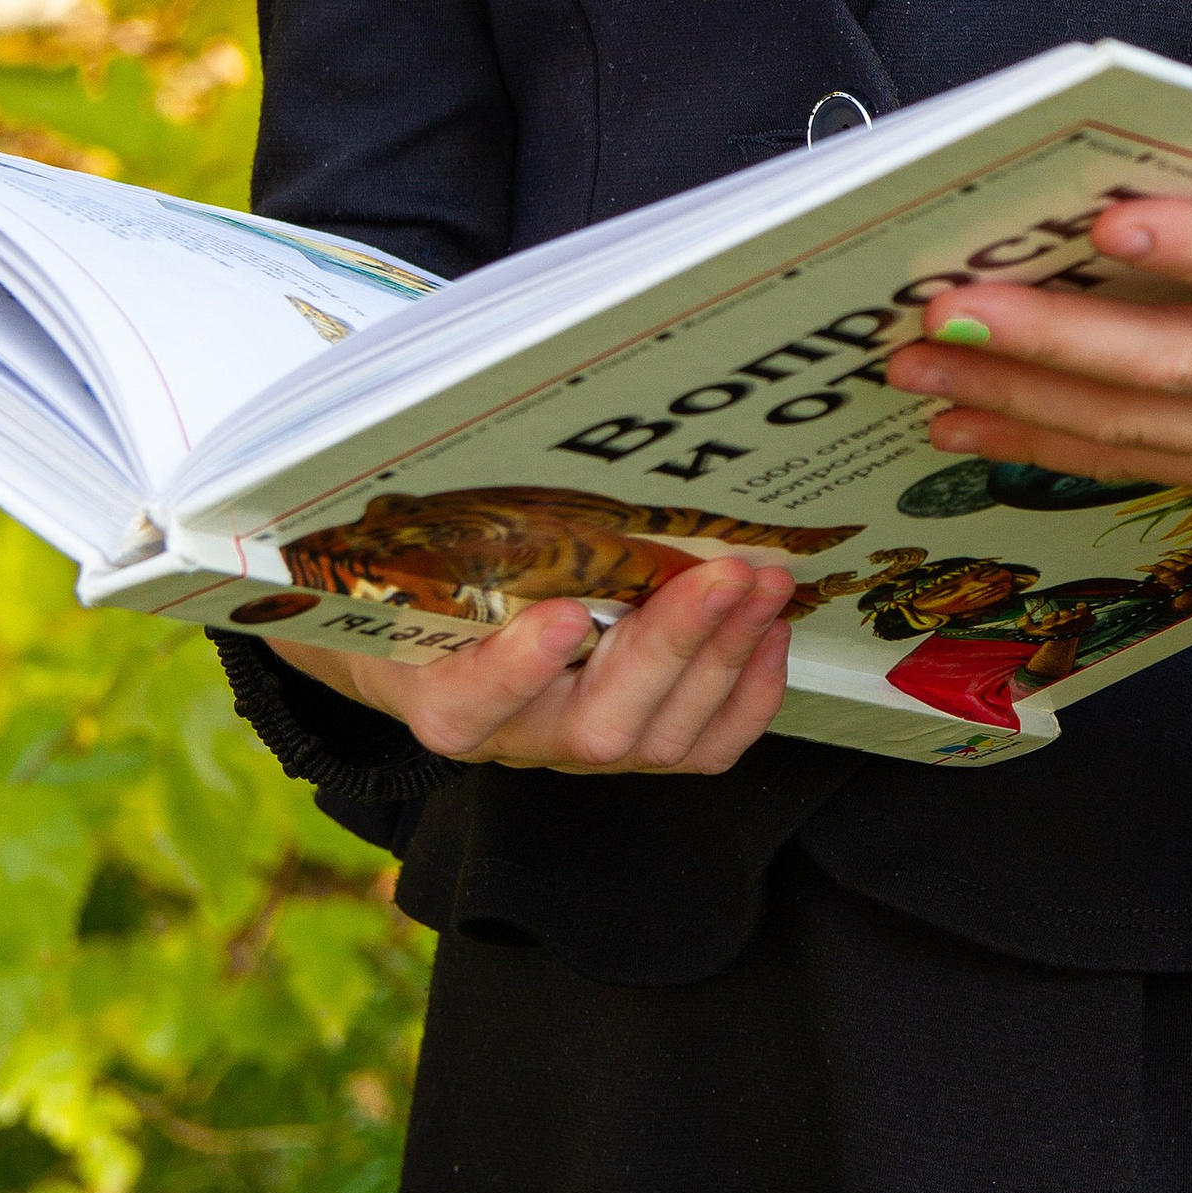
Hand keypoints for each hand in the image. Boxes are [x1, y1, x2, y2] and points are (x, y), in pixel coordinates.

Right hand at [264, 556, 793, 774]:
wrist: (439, 645)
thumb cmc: (434, 591)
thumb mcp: (422, 558)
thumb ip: (459, 530)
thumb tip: (511, 442)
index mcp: (447, 692)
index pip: (471, 700)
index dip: (517, 668)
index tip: (561, 616)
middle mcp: (519, 735)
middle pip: (597, 723)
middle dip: (673, 644)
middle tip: (724, 576)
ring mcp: (583, 749)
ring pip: (662, 737)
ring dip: (726, 654)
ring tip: (762, 586)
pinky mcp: (637, 747)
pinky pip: (704, 747)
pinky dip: (749, 694)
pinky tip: (769, 632)